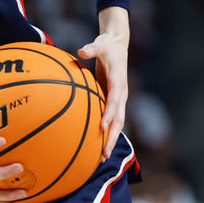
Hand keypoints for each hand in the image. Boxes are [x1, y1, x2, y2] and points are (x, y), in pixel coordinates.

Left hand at [78, 30, 128, 159]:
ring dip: (109, 140)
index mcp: (119, 83)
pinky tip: (96, 145)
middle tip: (104, 155)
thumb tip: (82, 50)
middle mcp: (121, 94)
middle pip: (118, 120)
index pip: (115, 102)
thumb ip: (92, 48)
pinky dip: (105, 132)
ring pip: (116, 123)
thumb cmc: (107, 45)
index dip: (109, 114)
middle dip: (111, 137)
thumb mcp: (100, 44)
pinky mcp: (113, 99)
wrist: (117, 44)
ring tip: (102, 158)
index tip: (102, 127)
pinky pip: (110, 119)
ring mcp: (118, 99)